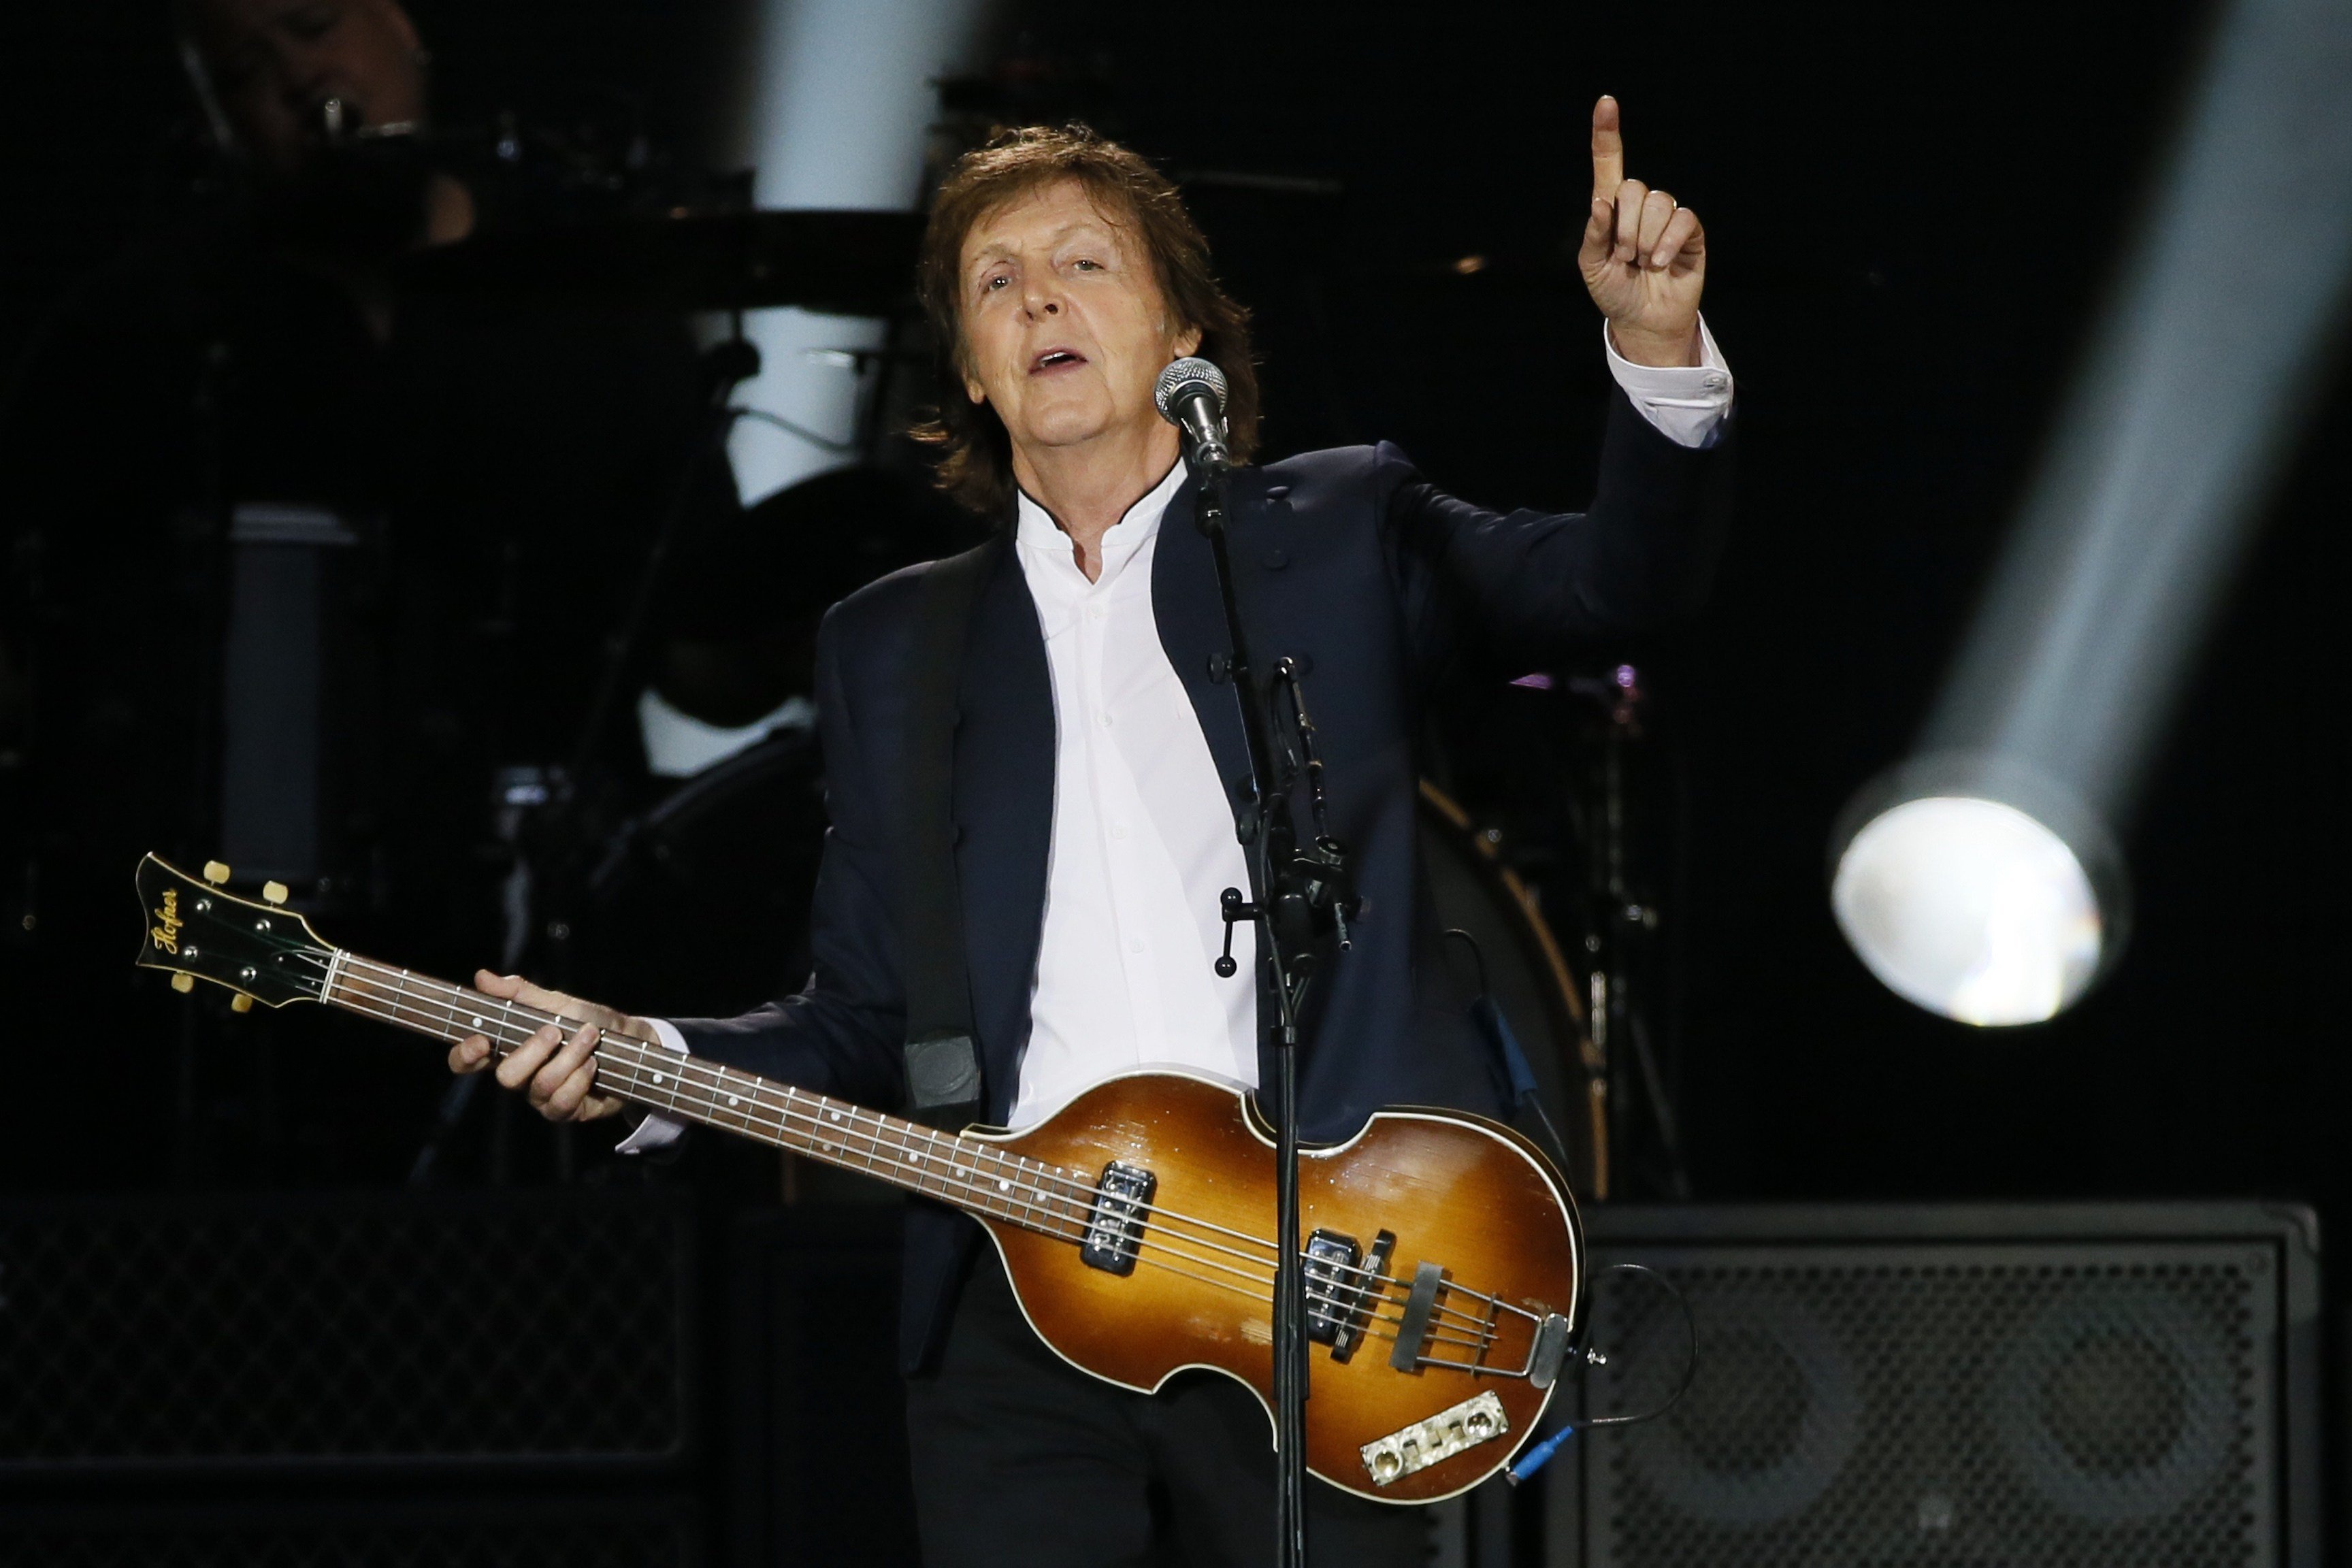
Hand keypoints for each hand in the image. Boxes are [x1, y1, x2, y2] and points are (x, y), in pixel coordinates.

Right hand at [446, 970, 641, 1123]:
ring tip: (589, 1037)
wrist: (634, 1041)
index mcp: (511, 1048)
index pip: (469, 1060)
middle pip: (505, 1077)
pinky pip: (563, 1101)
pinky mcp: (567, 1111)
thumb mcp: (558, 1002)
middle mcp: (522, 1076)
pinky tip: (594, 1063)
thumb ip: (521, 993)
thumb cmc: (590, 1021)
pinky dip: (581, 1077)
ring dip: (569, 1058)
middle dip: (532, 1052)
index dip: (465, 1055)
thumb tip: (482, 977)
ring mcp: (543, 1096)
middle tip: (554, 1031)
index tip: (481, 1040)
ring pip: (540, 1086)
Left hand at [1577, 95, 1706, 366]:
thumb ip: (1593, 235)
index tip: (1606, 102)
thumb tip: (1601, 202)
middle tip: (1623, 257)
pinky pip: (1682, 219)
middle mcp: (1639, 206)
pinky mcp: (1689, 232)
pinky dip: (1667, 242)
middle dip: (1625, 227)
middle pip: (1634, 188)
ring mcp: (1666, 218)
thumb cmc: (1613, 292)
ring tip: (1641, 264)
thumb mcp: (1591, 268)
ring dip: (1645, 239)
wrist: (1642, 321)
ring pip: (1658, 203)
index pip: (1609, 164)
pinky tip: (1659, 263)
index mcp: (1611, 208)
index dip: (1607, 134)